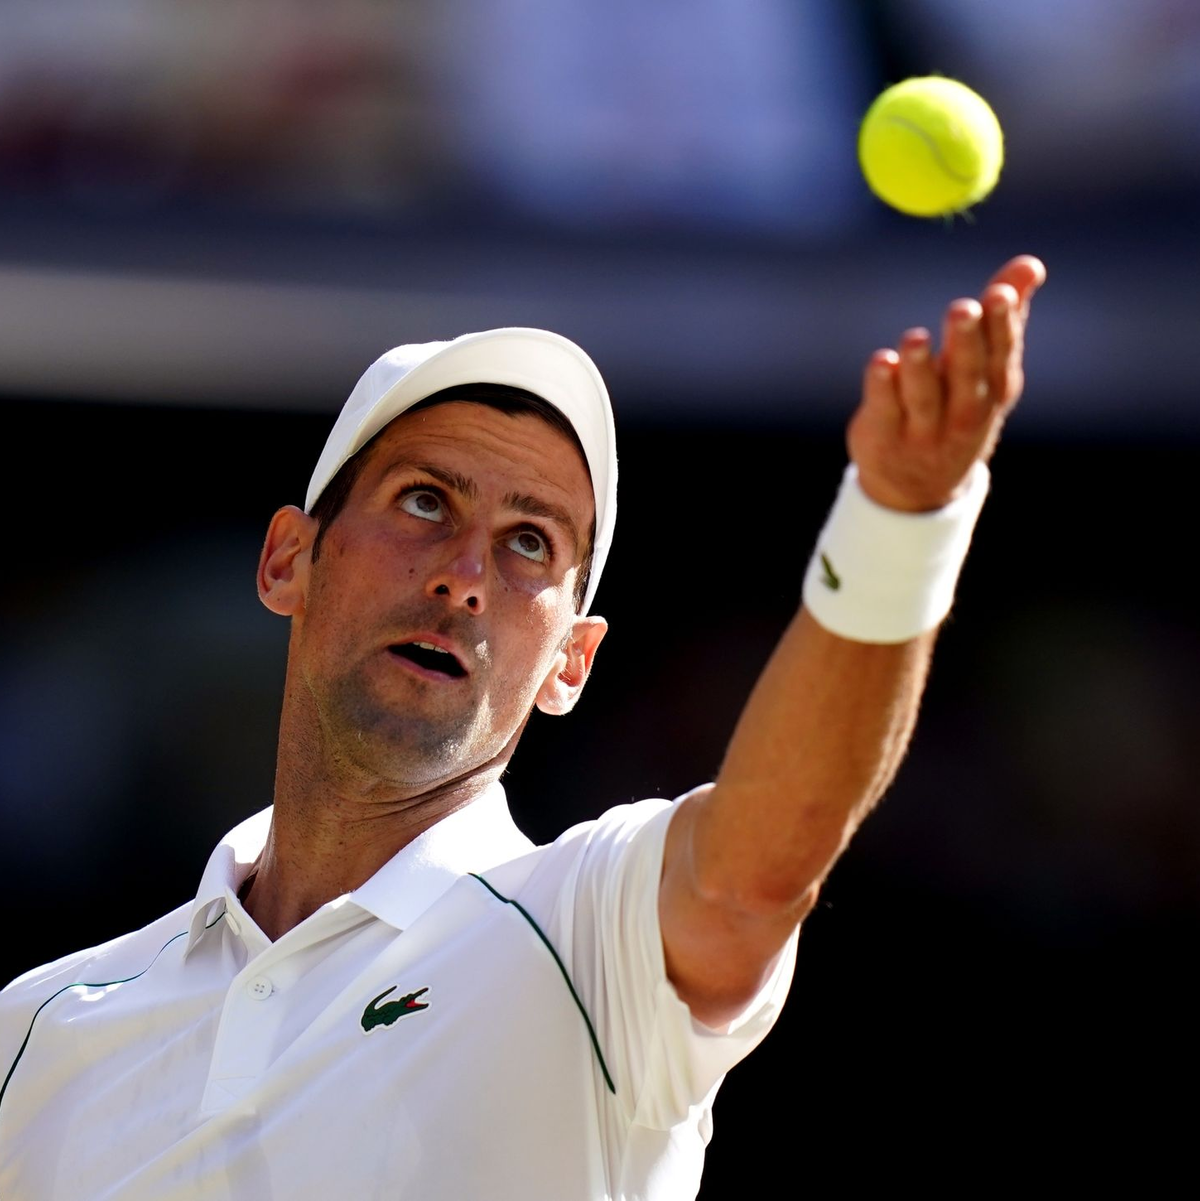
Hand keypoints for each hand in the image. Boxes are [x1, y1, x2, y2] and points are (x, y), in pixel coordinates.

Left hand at [847, 254, 1046, 511]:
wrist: (920, 488)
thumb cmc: (959, 409)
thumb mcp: (986, 370)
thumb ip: (1005, 316)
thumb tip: (1031, 265)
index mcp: (992, 391)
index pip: (1000, 355)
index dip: (1001, 325)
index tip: (999, 293)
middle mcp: (963, 412)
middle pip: (966, 375)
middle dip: (966, 342)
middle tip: (962, 307)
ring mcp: (923, 429)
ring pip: (924, 396)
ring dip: (919, 366)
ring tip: (915, 337)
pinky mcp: (885, 436)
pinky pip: (885, 409)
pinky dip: (883, 387)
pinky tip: (881, 362)